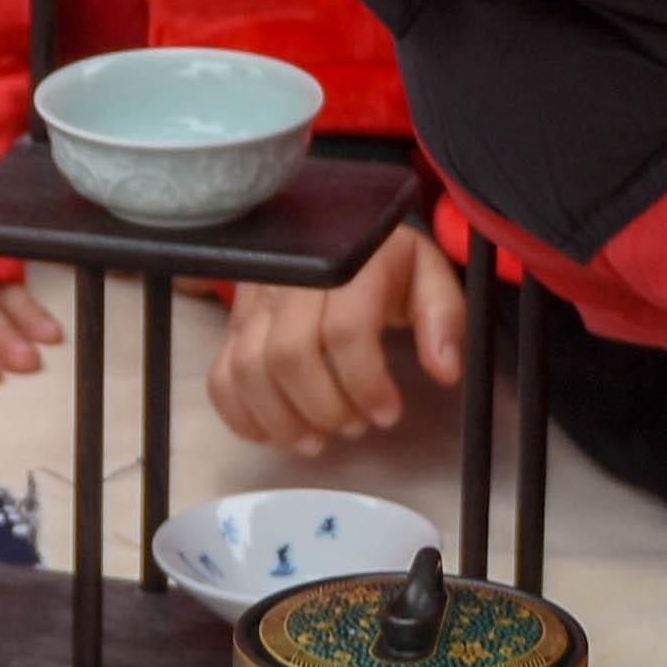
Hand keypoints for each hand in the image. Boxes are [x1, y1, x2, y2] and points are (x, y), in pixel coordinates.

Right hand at [210, 228, 467, 450]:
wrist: (332, 227)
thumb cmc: (385, 261)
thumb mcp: (426, 273)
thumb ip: (443, 315)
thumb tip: (445, 370)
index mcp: (346, 263)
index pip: (344, 331)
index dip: (366, 384)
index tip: (388, 413)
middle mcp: (290, 279)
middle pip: (289, 356)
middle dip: (325, 407)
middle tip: (355, 426)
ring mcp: (254, 301)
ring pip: (248, 370)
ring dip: (283, 420)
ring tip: (317, 439)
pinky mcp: (234, 323)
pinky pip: (220, 375)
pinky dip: (241, 415)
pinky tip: (276, 433)